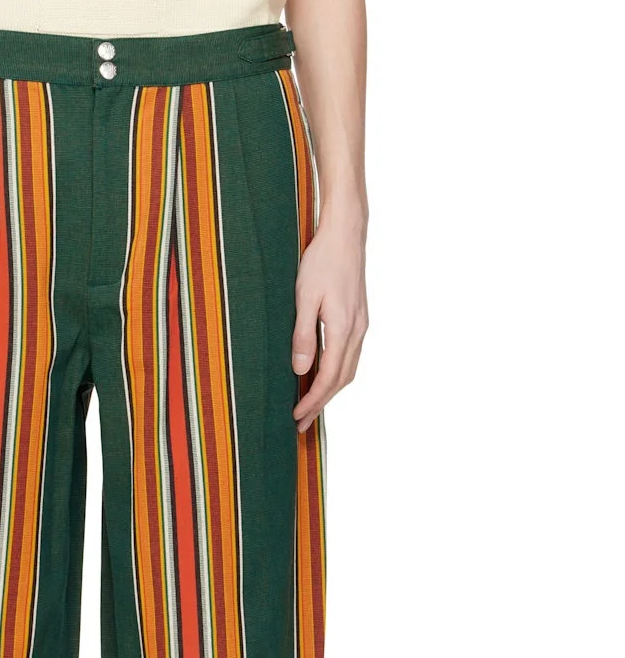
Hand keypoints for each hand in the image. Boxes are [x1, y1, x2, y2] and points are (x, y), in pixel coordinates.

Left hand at [290, 214, 367, 432]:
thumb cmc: (321, 261)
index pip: (328, 378)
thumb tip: (302, 371)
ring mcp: (361, 325)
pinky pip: (350, 356)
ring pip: (348, 370)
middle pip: (341, 380)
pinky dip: (337, 374)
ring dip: (330, 391)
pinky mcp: (359, 318)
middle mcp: (357, 331)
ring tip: (310, 406)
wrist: (346, 234)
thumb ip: (303, 336)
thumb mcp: (304, 298)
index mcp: (343, 329)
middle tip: (300, 423)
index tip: (296, 416)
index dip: (312, 401)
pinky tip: (323, 377)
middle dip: (320, 404)